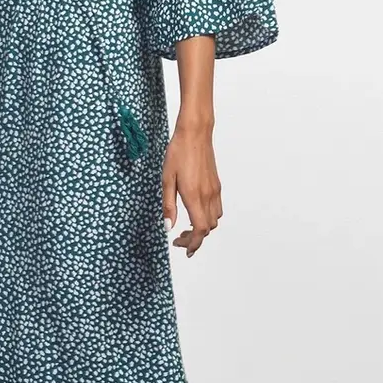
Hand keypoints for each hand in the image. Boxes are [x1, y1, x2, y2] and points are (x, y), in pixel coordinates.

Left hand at [162, 121, 221, 256]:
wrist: (195, 133)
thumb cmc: (178, 153)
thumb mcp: (166, 179)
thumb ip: (168, 205)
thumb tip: (168, 227)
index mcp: (194, 196)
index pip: (199, 230)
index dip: (192, 244)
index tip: (183, 248)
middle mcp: (208, 196)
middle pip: (207, 228)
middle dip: (195, 238)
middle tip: (179, 238)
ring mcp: (214, 190)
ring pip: (214, 220)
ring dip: (202, 228)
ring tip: (186, 226)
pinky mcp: (216, 184)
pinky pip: (216, 208)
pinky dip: (207, 216)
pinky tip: (194, 211)